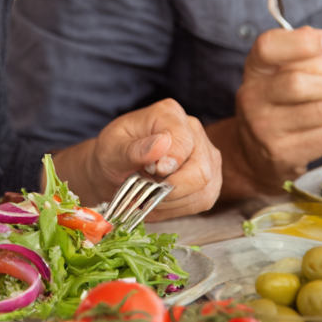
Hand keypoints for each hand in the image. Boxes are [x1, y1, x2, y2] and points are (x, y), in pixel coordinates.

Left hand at [51, 99, 221, 218]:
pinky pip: (202, 200)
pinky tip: (159, 201)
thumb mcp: (113, 149)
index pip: (185, 141)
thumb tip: (162, 144)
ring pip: (204, 189)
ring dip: (173, 202)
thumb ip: (135, 149)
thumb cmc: (113, 154)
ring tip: (148, 196)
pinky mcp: (209, 177)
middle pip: (201, 169)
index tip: (152, 173)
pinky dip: (178, 208)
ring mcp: (205, 154)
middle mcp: (193, 130)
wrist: (114, 170)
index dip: (172, 163)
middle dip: (172, 189)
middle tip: (146, 189)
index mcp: (169, 114)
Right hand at [208, 26, 321, 196]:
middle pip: (297, 82)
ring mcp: (264, 129)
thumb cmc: (279, 105)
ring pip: (321, 111)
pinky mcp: (283, 154)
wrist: (255, 155)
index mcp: (255, 69)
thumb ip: (308, 57)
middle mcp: (253, 97)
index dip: (301, 41)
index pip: (268, 47)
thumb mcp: (283, 74)